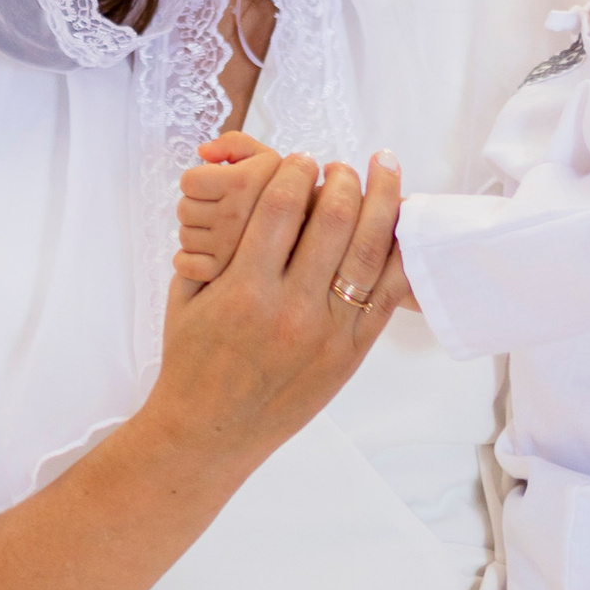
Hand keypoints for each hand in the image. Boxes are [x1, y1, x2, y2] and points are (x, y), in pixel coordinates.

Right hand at [148, 146, 406, 472]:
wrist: (211, 431)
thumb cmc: (193, 360)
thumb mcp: (187, 295)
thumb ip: (216, 241)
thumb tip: (251, 188)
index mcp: (244, 290)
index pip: (281, 206)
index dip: (296, 170)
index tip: (301, 158)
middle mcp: (291, 310)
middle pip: (333, 218)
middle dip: (342, 178)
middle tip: (341, 166)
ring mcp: (329, 333)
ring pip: (369, 250)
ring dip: (382, 199)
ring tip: (383, 169)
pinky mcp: (352, 353)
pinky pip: (387, 294)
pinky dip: (399, 253)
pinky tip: (402, 222)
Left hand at [175, 133, 280, 291]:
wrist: (306, 241)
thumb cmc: (279, 196)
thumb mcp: (266, 159)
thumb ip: (235, 143)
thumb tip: (203, 152)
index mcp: (243, 182)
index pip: (188, 181)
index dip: (202, 182)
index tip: (221, 188)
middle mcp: (236, 214)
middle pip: (184, 209)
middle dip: (199, 209)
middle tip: (223, 213)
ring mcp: (229, 247)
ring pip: (185, 237)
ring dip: (198, 235)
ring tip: (223, 234)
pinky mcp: (223, 273)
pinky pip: (185, 264)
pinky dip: (192, 262)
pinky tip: (213, 257)